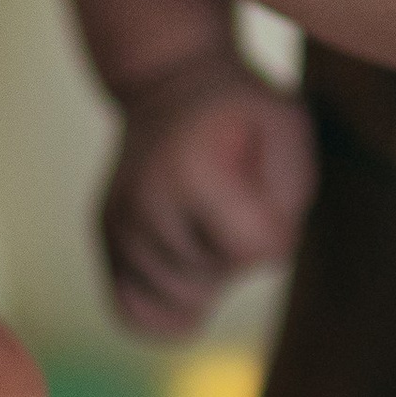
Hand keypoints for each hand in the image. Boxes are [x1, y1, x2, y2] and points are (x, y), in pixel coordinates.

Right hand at [102, 57, 317, 338]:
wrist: (169, 81)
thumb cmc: (243, 114)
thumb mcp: (289, 133)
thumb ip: (288, 202)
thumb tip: (256, 260)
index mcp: (194, 171)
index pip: (257, 251)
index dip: (278, 228)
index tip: (263, 187)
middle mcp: (144, 203)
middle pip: (217, 277)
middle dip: (239, 249)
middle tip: (230, 196)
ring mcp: (117, 226)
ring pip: (182, 302)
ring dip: (207, 273)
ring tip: (205, 219)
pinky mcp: (105, 243)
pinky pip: (139, 315)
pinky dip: (168, 304)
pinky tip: (182, 264)